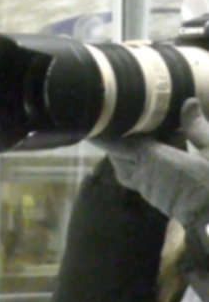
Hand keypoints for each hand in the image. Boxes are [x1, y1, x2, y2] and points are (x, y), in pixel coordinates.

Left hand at [99, 99, 208, 227]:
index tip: (105, 118)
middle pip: (117, 155)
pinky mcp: (152, 199)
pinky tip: (145, 158)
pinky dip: (132, 166)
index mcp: (155, 159)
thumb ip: (197, 128)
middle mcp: (143, 175)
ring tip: (128, 138)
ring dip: (121, 154)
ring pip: (122, 169)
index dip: (111, 132)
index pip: (121, 143)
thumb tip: (187, 103)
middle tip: (114, 124)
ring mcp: (146, 189)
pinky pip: (133, 178)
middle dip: (113, 141)